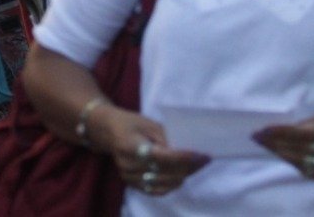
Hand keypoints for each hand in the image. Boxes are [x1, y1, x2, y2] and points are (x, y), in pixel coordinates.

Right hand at [92, 104, 208, 196]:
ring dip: (184, 175)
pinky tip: (183, 174)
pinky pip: (158, 190)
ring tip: (197, 166)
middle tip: (205, 159)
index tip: (202, 154)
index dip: (184, 157)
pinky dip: (173, 184)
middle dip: (189, 167)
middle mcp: (129, 166)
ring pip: (165, 183)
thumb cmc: (130, 123)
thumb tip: (188, 152)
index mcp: (131, 146)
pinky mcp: (132, 185)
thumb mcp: (149, 124)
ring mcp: (130, 178)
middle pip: (166, 172)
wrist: (108, 132)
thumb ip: (167, 138)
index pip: (163, 157)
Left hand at [254, 115, 313, 179]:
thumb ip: (306, 125)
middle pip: (295, 149)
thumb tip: (282, 130)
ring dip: (278, 152)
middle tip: (256, 137)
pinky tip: (280, 153)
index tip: (262, 130)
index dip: (278, 132)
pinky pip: (304, 170)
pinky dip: (291, 161)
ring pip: (297, 161)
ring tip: (264, 144)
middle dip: (273, 143)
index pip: (298, 134)